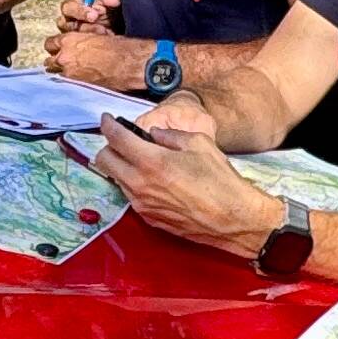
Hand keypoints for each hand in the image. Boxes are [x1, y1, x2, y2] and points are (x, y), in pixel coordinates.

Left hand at [49, 17, 147, 88]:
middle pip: (49, 61)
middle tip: (62, 63)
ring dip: (61, 73)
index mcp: (70, 41)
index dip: (55, 47)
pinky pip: (66, 84)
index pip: (51, 43)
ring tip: (70, 73)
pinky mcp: (77, 86)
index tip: (59, 49)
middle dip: (55, 61)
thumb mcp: (98, 36)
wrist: (129, 64)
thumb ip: (82, 41)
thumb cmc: (119, 48)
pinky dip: (70, 83)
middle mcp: (65, 57)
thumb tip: (80, 45)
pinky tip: (77, 82)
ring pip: (55, 74)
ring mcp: (69, 74)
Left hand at [95, 99, 270, 253]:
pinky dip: (134, 184)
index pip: (116, 138)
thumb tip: (154, 134)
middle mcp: (140, 184)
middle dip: (108, 146)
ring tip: (142, 160)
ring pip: (116, 179)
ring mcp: (142, 205)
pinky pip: (131, 196)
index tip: (106, 119)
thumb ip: (170, 136)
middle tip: (122, 140)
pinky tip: (153, 180)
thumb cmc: (220, 180)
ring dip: (122, 167)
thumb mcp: (199, 144)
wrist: (233, 219)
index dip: (107, 125)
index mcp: (151, 162)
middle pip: (104, 161)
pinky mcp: (149, 219)